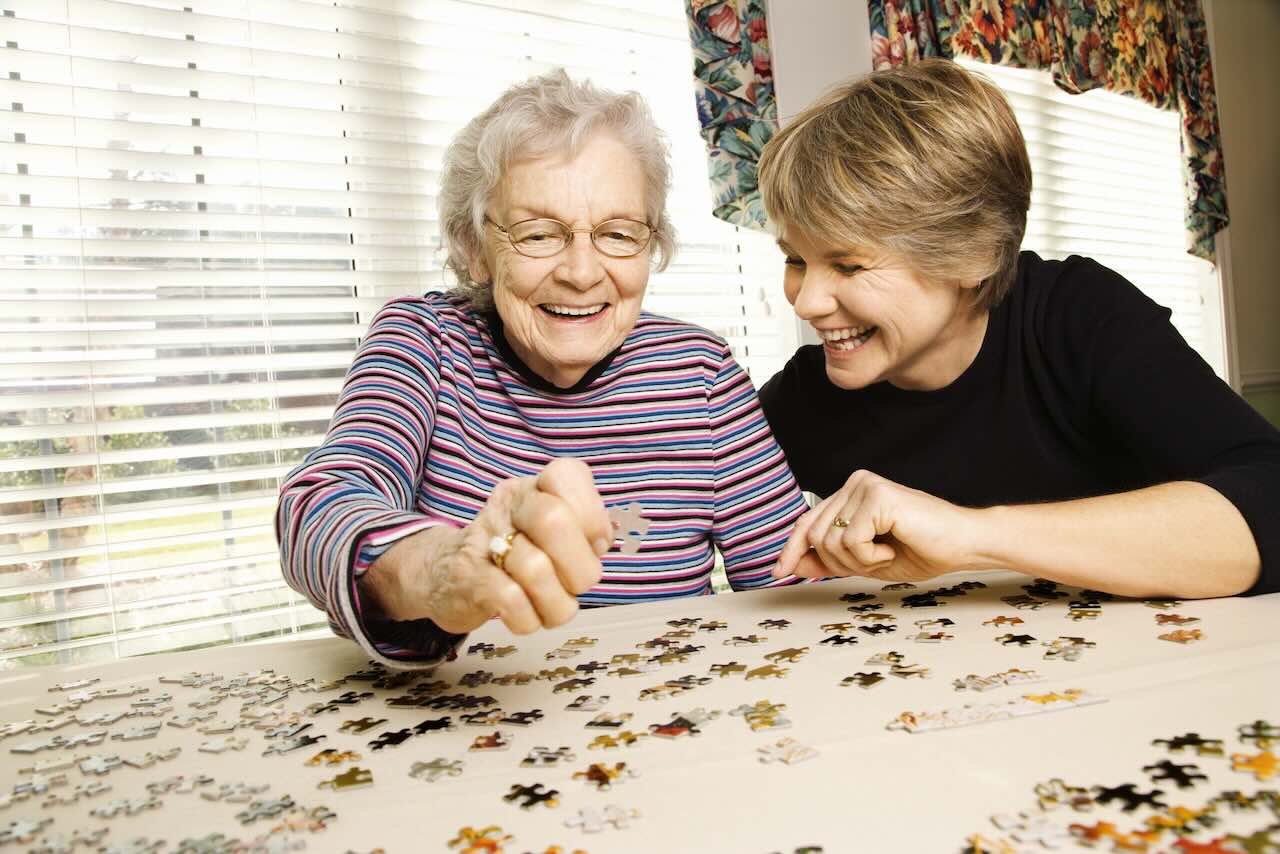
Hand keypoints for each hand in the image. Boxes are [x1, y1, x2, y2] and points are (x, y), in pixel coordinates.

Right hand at [368, 457, 611, 634]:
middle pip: (554, 521)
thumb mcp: (550, 531)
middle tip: (578, 584)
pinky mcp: (468, 577)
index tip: (595, 544)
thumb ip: (584, 529)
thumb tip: (607, 536)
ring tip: (551, 605)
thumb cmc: (514, 553)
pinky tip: (526, 615)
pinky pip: (512, 601)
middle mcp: (508, 505)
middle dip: (581, 567)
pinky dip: (530, 619)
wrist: (443, 573)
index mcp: (534, 488)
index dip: (592, 515)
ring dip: (557, 603)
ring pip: (536, 570)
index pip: (567, 474)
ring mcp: (484, 539)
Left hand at [772, 469, 983, 582]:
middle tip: (875, 563)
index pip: (808, 522)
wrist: (964, 545)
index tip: (777, 573)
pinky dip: (870, 557)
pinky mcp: (877, 495)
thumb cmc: (922, 551)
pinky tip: (893, 548)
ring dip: (857, 562)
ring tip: (887, 554)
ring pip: (829, 541)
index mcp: (850, 494)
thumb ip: (828, 560)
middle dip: (838, 564)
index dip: (791, 549)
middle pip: (814, 535)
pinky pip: (851, 540)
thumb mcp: (865, 562)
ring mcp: (865, 485)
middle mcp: (854, 483)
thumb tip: (790, 565)